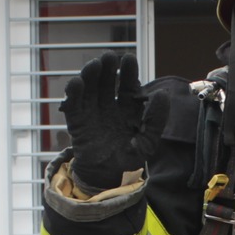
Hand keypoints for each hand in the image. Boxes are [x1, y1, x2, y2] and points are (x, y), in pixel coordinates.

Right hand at [59, 51, 168, 191]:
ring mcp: (92, 111)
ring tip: (94, 65)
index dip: (128, 71)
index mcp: (128, 107)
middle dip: (107, 67)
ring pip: (89, 87)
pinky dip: (73, 92)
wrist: (109, 178)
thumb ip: (157, 119)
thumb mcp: (149, 141)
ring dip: (90, 74)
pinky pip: (73, 104)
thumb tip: (161, 94)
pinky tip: (76, 82)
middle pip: (107, 80)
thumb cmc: (130, 158)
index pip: (128, 84)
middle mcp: (109, 105)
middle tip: (109, 57)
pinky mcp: (77, 121)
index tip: (128, 59)